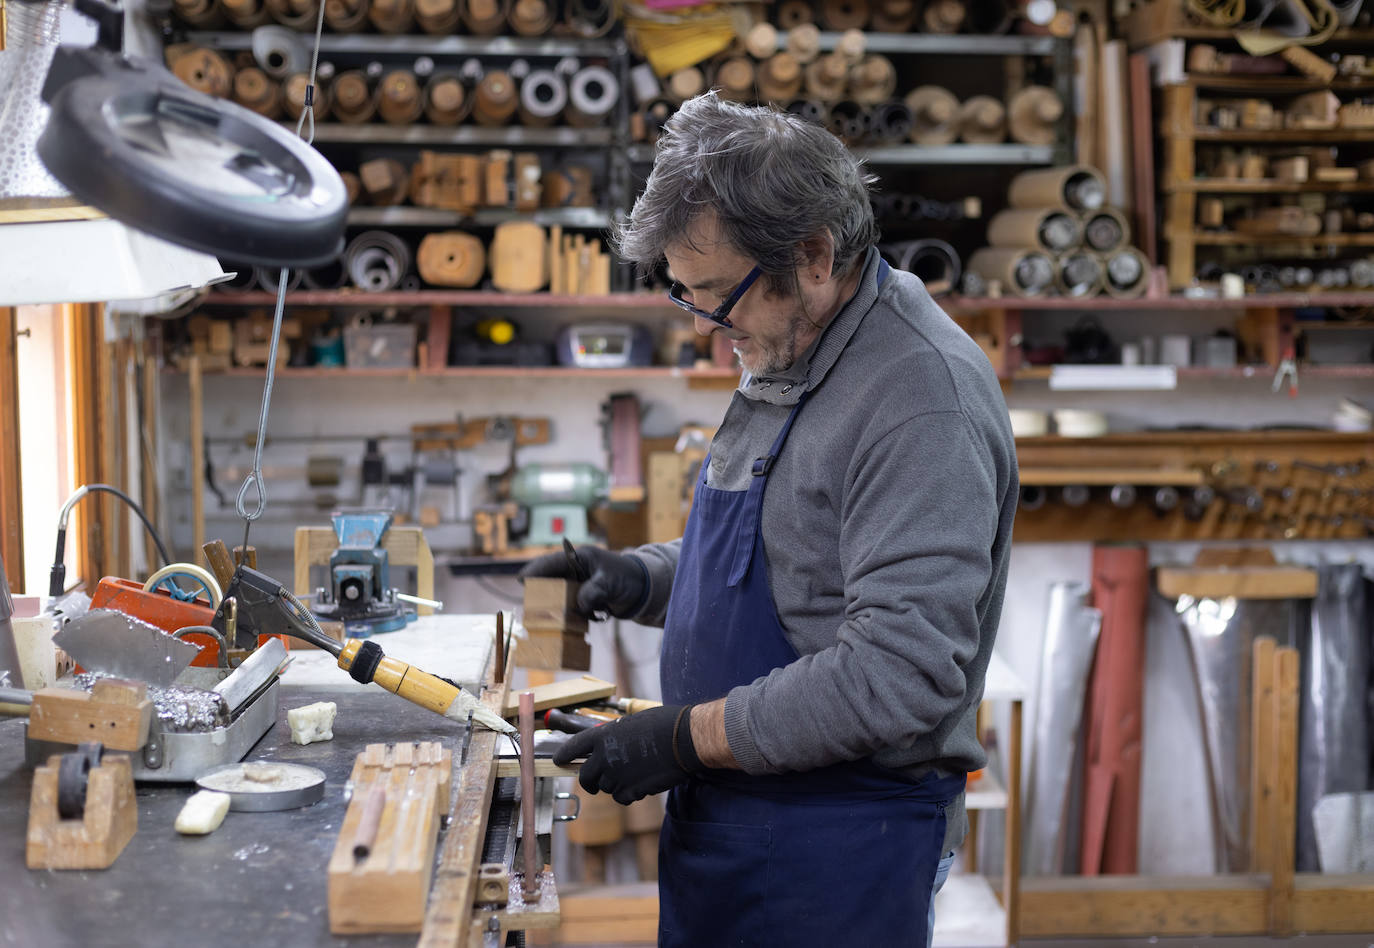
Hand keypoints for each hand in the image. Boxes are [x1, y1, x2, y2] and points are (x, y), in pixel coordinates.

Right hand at [519, 545, 647, 618]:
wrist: (641, 588)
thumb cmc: (626, 578)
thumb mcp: (609, 583)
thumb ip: (593, 592)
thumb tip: (578, 605)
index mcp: (579, 558)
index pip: (552, 561)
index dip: (535, 570)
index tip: (522, 579)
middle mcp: (575, 569)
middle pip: (549, 579)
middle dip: (540, 591)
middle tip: (531, 604)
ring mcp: (577, 583)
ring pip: (557, 594)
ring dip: (554, 605)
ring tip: (548, 616)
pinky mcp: (581, 596)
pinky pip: (568, 604)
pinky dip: (568, 613)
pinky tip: (571, 620)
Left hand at [552, 704, 701, 804]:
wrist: (683, 739)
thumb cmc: (663, 724)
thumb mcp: (632, 723)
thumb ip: (616, 737)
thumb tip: (611, 748)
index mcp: (602, 735)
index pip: (574, 747)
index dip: (565, 754)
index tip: (558, 760)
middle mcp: (603, 757)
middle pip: (585, 777)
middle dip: (588, 782)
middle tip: (594, 785)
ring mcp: (615, 775)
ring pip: (606, 788)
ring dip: (615, 785)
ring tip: (634, 775)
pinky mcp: (629, 791)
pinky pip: (621, 798)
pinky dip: (628, 795)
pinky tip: (641, 784)